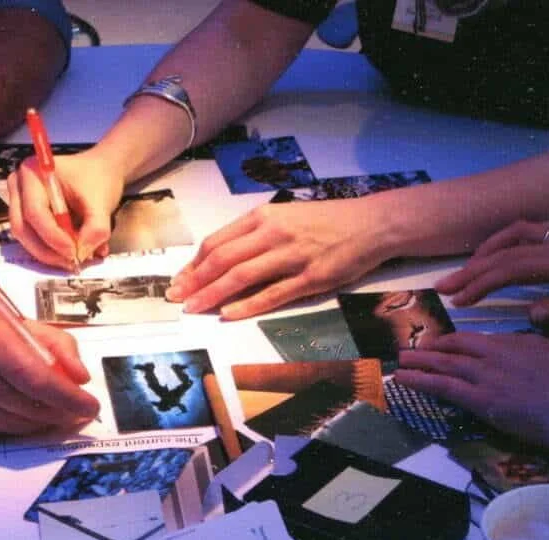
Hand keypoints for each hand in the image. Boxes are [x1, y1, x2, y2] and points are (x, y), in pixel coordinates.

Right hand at [0, 306, 99, 438]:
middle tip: (79, 411)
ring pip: (17, 426)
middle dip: (63, 413)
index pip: (38, 380)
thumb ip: (55, 344)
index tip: (91, 406)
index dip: (69, 398)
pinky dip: (16, 426)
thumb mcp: (14, 322)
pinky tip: (22, 412)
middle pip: (31, 408)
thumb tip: (80, 377)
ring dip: (43, 422)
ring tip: (55, 411)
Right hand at [8, 150, 122, 268]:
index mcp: (33, 173)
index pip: (35, 212)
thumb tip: (82, 253)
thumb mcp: (102, 202)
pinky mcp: (27, 216)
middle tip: (72, 262)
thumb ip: (95, 229)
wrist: (102, 172)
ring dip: (50, 253)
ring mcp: (20, 202)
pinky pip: (33, 238)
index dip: (53, 236)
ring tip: (76, 258)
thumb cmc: (98, 178)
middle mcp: (19, 186)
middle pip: (23, 227)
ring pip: (26, 236)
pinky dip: (52, 250)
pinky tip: (73, 252)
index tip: (74, 252)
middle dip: (47, 250)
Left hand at [166, 199, 394, 319]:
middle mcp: (274, 234)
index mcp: (264, 217)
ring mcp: (292, 257)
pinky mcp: (311, 278)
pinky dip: (247, 306)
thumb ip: (255, 234)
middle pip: (223, 260)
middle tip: (176, 298)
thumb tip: (222, 258)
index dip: (195, 264)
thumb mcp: (286, 217)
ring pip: (242, 277)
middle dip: (195, 281)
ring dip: (212, 295)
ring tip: (194, 308)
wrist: (371, 224)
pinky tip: (229, 314)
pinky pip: (272, 294)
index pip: (218, 242)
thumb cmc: (327, 221)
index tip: (180, 280)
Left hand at [394, 332, 548, 460]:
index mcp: (524, 343)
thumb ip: (541, 359)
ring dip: (420, 361)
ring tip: (401, 360)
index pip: (485, 341)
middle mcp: (502, 352)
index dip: (463, 344)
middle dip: (435, 348)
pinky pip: (444, 386)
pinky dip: (421, 380)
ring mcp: (489, 374)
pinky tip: (404, 379)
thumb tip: (532, 364)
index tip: (450, 346)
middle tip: (416, 349)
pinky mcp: (481, 399)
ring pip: (446, 363)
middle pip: (460, 346)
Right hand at [434, 220, 548, 324]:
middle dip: (470, 271)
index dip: (481, 285)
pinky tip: (495, 253)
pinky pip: (526, 231)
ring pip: (511, 238)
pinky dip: (504, 239)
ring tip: (463, 273)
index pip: (511, 270)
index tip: (459, 302)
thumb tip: (530, 315)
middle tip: (442, 289)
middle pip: (503, 254)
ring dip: (483, 254)